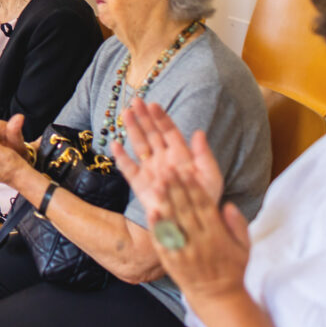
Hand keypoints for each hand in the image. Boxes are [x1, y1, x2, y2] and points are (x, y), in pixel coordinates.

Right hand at [112, 98, 223, 217]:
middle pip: (152, 134)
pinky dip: (121, 158)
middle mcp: (163, 159)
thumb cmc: (204, 201)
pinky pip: (128, 168)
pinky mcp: (140, 185)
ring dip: (132, 129)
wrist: (191, 225)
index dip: (161, 118)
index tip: (153, 105)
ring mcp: (150, 171)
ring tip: (126, 113)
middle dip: (144, 117)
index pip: (169, 131)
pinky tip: (114, 144)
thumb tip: (199, 132)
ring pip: (139, 145)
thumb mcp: (211, 177)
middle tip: (135, 101)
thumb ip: (204, 155)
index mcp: (181, 155)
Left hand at [145, 167, 251, 303]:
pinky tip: (150, 211)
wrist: (218, 297)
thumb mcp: (244, 247)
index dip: (194, 188)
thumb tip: (228, 205)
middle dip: (177, 189)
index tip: (187, 172)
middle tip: (167, 169)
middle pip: (186, 210)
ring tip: (157, 183)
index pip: (205, 207)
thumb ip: (238, 225)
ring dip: (164, 202)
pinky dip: (156, 226)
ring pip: (173, 223)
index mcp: (218, 236)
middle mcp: (200, 243)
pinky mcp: (172, 262)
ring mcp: (184, 252)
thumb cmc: (233, 268)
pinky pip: (163, 242)